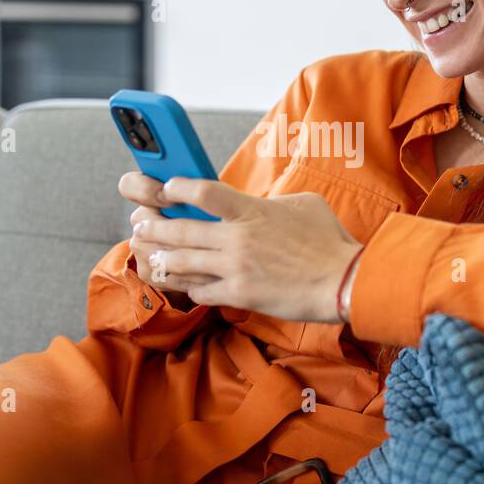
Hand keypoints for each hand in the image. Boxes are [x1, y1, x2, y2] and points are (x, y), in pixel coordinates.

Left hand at [134, 177, 364, 323]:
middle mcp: (237, 238)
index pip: (203, 191)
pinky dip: (189, 287)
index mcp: (252, 210)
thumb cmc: (328, 242)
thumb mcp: (303, 204)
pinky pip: (200, 291)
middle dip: (153, 227)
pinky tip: (184, 284)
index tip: (166, 190)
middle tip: (139, 225)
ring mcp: (235, 268)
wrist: (343, 281)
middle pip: (180, 229)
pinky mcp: (240, 295)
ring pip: (181, 262)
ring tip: (147, 255)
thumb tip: (258, 203)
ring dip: (160, 258)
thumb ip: (272, 202)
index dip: (177, 189)